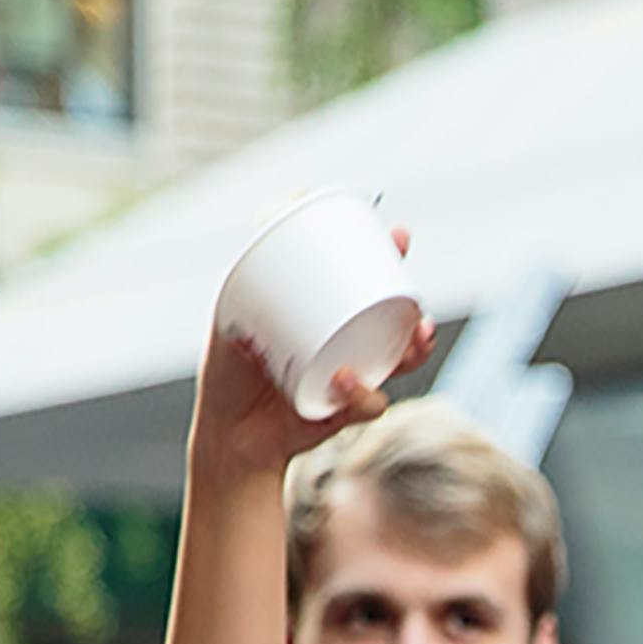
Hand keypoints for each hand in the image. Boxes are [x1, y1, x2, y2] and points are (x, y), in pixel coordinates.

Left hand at [189, 229, 433, 476]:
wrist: (225, 435)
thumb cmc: (230, 374)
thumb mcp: (232, 311)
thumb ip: (253, 268)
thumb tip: (274, 208)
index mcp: (331, 322)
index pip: (371, 289)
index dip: (392, 262)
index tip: (398, 236)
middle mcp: (349, 351)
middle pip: (399, 328)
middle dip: (417, 313)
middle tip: (417, 303)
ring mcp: (351, 383)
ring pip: (399, 365)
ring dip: (413, 351)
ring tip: (414, 337)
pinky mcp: (343, 415)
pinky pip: (367, 404)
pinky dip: (361, 393)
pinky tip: (344, 378)